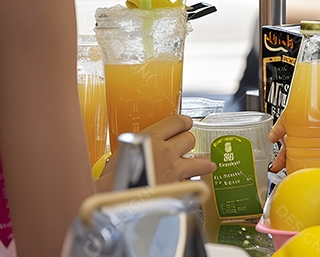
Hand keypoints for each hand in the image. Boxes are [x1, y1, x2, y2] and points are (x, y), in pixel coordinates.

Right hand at [100, 115, 215, 186]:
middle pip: (189, 138)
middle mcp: (166, 152)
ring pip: (199, 161)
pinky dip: (193, 183)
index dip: (183, 122)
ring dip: (202, 162)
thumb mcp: (123, 150)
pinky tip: (196, 184)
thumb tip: (143, 143)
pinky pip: (193, 182)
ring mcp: (175, 171)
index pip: (177, 121)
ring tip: (207, 164)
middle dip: (187, 141)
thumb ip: (139, 143)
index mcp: (151, 138)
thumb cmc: (112, 176)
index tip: (185, 123)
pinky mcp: (178, 189)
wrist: (114, 199)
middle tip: (186, 144)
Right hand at [268, 84, 319, 171]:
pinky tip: (311, 174)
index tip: (274, 137)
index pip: (291, 115)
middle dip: (284, 151)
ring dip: (295, 161)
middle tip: (277, 164)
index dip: (280, 126)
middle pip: (295, 138)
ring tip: (289, 173)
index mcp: (317, 106)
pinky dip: (314, 167)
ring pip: (305, 150)